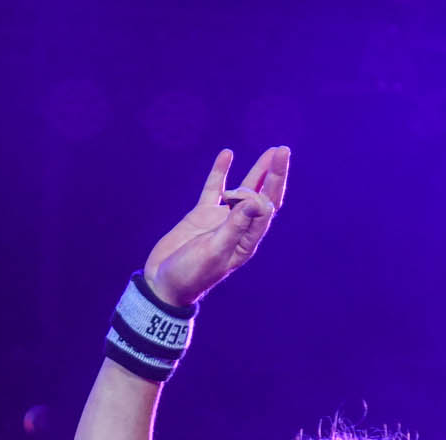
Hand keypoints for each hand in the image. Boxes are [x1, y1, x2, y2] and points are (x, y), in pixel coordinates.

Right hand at [145, 146, 288, 308]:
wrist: (163, 283)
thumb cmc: (190, 274)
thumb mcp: (213, 252)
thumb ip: (234, 227)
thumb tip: (254, 202)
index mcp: (246, 242)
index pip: (265, 211)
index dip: (262, 194)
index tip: (244, 197)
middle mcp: (238, 229)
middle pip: (262, 198)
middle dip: (274, 175)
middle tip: (282, 150)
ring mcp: (220, 220)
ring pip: (243, 191)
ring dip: (258, 172)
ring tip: (272, 152)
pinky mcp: (202, 215)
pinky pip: (214, 190)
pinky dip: (220, 173)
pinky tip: (227, 155)